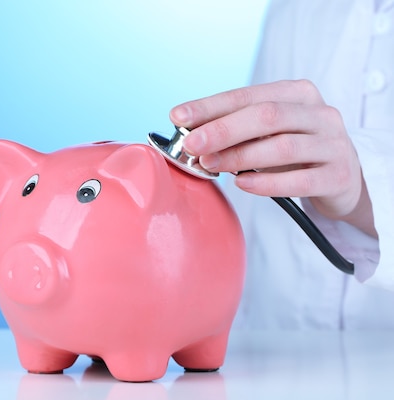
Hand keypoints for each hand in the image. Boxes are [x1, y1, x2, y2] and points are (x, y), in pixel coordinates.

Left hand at [170, 79, 375, 236]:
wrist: (342, 179)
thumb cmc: (294, 152)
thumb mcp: (268, 134)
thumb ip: (236, 130)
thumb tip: (188, 134)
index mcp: (298, 94)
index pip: (248, 95)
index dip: (211, 106)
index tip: (178, 116)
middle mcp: (320, 113)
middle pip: (266, 115)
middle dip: (223, 129)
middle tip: (191, 144)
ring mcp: (333, 144)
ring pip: (282, 147)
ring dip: (239, 157)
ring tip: (210, 165)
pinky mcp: (338, 176)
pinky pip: (300, 180)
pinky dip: (266, 183)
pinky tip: (242, 184)